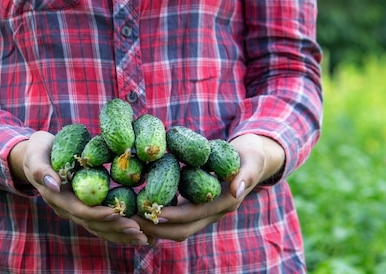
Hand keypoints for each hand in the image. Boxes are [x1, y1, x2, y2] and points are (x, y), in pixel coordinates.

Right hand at [8, 131, 148, 244]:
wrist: (38, 156)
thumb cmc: (39, 151)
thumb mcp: (36, 154)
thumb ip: (41, 169)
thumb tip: (54, 185)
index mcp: (58, 198)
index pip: (80, 210)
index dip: (97, 214)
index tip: (116, 213)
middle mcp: (68, 209)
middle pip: (94, 224)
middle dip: (116, 228)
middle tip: (139, 232)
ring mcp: (77, 211)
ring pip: (100, 228)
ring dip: (122, 234)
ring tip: (144, 238)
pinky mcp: (86, 209)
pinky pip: (103, 224)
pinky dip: (120, 230)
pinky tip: (139, 234)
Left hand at [135, 133, 285, 240]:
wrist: (254, 160)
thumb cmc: (251, 155)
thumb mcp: (252, 160)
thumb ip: (246, 175)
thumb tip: (237, 190)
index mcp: (225, 202)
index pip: (195, 214)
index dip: (174, 215)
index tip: (152, 211)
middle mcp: (214, 213)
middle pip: (183, 230)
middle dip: (157, 228)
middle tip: (132, 220)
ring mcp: (206, 213)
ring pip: (178, 229)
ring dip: (155, 227)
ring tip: (131, 219)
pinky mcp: (198, 208)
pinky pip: (178, 220)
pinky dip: (160, 220)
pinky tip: (142, 212)